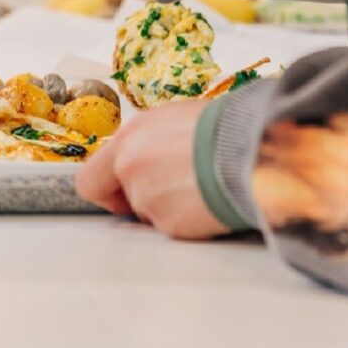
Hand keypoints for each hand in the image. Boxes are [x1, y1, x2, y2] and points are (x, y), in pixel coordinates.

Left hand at [76, 99, 229, 239]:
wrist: (256, 147)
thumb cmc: (224, 126)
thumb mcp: (174, 120)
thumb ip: (148, 143)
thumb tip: (147, 155)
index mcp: (128, 140)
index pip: (90, 179)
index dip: (107, 189)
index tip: (123, 190)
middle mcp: (129, 168)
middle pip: (121, 200)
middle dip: (138, 201)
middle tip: (171, 192)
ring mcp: (147, 198)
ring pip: (150, 214)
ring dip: (172, 207)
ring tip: (203, 186)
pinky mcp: (170, 224)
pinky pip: (175, 227)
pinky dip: (192, 220)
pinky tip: (211, 200)